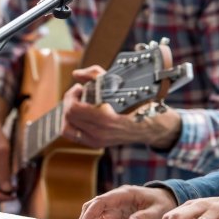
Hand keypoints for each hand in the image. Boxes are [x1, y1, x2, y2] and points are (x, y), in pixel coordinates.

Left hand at [62, 65, 180, 149]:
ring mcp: (97, 141)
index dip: (72, 95)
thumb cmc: (139, 103)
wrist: (152, 126)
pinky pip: (73, 135)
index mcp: (105, 119)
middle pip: (68, 117)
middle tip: (79, 92)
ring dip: (68, 113)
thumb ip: (96, 75)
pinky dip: (72, 123)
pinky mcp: (96, 144)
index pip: (73, 110)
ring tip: (78, 103)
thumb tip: (76, 74)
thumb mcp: (121, 84)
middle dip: (70, 101)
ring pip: (66, 128)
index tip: (80, 87)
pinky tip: (81, 113)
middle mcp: (99, 133)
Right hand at [76, 185, 176, 218]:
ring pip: (94, 211)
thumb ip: (144, 217)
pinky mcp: (116, 212)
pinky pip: (100, 217)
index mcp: (124, 194)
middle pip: (93, 206)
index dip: (89, 214)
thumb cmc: (161, 203)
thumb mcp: (157, 211)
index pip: (100, 202)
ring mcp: (115, 205)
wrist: (165, 199)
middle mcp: (116, 198)